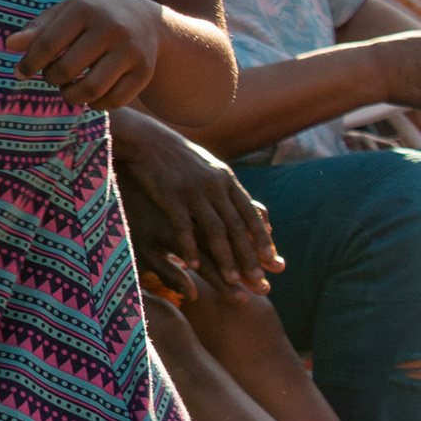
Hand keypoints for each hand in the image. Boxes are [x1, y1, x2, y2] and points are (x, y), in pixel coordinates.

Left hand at [6, 0, 160, 108]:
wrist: (147, 21)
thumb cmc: (93, 18)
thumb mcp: (66, 14)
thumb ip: (37, 29)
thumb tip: (9, 44)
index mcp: (86, 9)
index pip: (48, 44)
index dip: (30, 63)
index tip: (20, 72)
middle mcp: (111, 28)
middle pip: (67, 70)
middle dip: (52, 79)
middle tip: (52, 75)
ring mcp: (131, 51)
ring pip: (91, 90)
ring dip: (71, 96)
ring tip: (68, 88)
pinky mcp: (144, 72)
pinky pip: (113, 101)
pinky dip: (96, 104)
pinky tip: (91, 94)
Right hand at [111, 108, 279, 296]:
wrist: (148, 139)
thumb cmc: (179, 157)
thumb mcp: (209, 167)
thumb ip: (226, 187)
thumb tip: (246, 204)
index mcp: (227, 179)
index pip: (251, 214)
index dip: (263, 239)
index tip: (273, 261)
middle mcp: (215, 185)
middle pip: (237, 226)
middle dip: (250, 256)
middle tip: (259, 281)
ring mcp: (194, 190)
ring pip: (215, 230)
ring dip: (225, 258)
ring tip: (232, 281)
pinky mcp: (171, 195)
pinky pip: (184, 227)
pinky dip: (190, 247)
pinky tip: (194, 266)